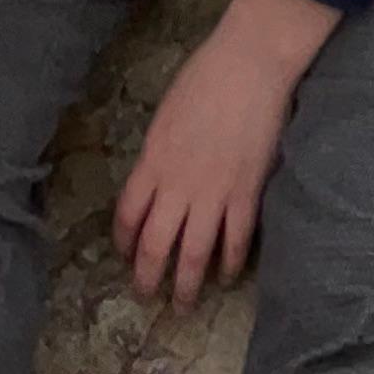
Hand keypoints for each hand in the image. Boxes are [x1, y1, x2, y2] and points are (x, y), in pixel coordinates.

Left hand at [107, 0, 339, 303]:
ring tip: (183, 305)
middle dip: (148, 276)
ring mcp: (213, 194)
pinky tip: (227, 277)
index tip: (125, 256)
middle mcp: (177, 186)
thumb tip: (158, 179)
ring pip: (195, 253)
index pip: (128, 215)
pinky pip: (236, 240)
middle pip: (156, 244)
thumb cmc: (203, 80)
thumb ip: (159, 155)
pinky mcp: (248, 194)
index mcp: (151, 162)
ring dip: (187, 284)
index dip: (124, 241)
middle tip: (145, 296)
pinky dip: (230, 263)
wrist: (249, 68)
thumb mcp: (165, 119)